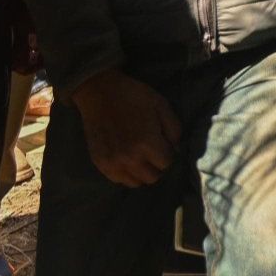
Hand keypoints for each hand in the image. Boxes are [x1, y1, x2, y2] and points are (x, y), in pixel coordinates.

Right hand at [68, 68, 180, 186]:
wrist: (100, 92)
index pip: (167, 163)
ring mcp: (114, 163)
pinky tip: (126, 159)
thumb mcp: (161, 105)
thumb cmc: (133, 96)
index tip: (163, 145)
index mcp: (148, 143)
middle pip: (153, 177)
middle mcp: (131, 158)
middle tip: (152, 152)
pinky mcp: (101, 164)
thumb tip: (176, 149)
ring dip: (141, 172)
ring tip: (139, 157)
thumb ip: (174, 129)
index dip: (168, 153)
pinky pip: (119, 180)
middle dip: (156, 165)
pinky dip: (126, 173)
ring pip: (136, 182)